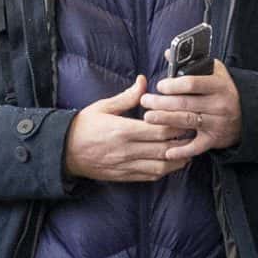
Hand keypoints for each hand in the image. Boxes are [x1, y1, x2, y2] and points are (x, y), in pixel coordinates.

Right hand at [62, 77, 185, 181]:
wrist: (63, 151)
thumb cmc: (83, 127)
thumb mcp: (102, 107)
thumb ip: (127, 96)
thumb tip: (143, 82)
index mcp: (122, 130)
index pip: (159, 130)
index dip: (177, 126)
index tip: (187, 118)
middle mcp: (126, 150)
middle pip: (165, 148)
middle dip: (183, 142)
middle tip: (194, 133)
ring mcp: (125, 165)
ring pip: (161, 166)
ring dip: (178, 159)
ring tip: (188, 149)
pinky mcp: (124, 175)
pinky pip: (150, 175)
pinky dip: (165, 170)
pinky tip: (172, 162)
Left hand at [138, 58, 244, 160]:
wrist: (248, 113)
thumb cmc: (223, 90)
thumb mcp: (214, 72)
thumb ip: (191, 62)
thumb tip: (168, 52)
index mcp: (218, 85)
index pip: (192, 83)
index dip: (173, 85)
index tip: (160, 86)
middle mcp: (219, 104)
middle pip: (185, 103)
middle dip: (162, 102)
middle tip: (145, 101)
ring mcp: (217, 123)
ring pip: (187, 121)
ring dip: (165, 120)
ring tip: (148, 117)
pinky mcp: (215, 139)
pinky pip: (197, 146)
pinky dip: (182, 151)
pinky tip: (167, 151)